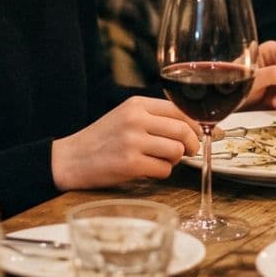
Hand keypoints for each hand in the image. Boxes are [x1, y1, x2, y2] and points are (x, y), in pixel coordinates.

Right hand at [52, 96, 200, 189]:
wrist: (71, 159)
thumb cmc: (102, 139)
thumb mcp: (126, 116)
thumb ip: (155, 118)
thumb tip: (193, 128)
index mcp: (136, 104)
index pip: (179, 110)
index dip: (196, 124)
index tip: (204, 134)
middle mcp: (135, 119)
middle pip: (183, 130)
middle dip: (193, 144)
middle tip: (190, 151)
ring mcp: (132, 142)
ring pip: (176, 151)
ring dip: (175, 160)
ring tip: (161, 160)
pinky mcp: (130, 164)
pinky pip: (164, 170)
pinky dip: (162, 172)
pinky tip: (148, 170)